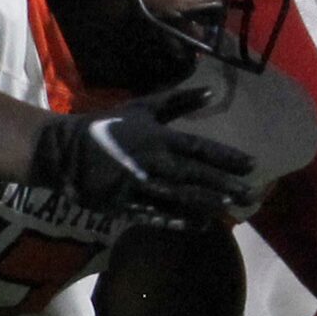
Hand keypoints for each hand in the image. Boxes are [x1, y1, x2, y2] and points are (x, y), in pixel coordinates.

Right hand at [30, 93, 255, 228]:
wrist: (64, 150)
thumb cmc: (108, 127)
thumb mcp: (142, 108)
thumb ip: (178, 101)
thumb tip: (212, 90)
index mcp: (158, 137)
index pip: (200, 148)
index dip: (227, 157)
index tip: (252, 165)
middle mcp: (151, 160)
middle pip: (195, 175)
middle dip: (226, 186)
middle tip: (253, 195)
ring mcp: (137, 184)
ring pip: (178, 196)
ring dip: (206, 203)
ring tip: (232, 209)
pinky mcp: (122, 204)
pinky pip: (155, 214)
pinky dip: (178, 220)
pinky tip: (200, 225)